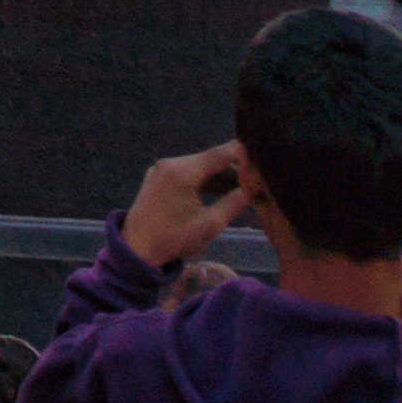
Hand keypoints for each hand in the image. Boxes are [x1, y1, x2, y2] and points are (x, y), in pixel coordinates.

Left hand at [118, 141, 251, 268]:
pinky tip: (224, 193)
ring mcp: (162, 169)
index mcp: (182, 171)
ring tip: (246, 190)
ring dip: (221, 178)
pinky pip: (188, 174)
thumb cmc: (175, 238)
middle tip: (259, 180)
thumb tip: (254, 188)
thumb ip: (235, 202)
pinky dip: (206, 182)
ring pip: (200, 167)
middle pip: (210, 160)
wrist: (137, 248)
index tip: (265, 156)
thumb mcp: (211, 224)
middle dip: (235, 169)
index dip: (244, 154)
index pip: (220, 154)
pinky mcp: (158, 178)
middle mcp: (170, 163)